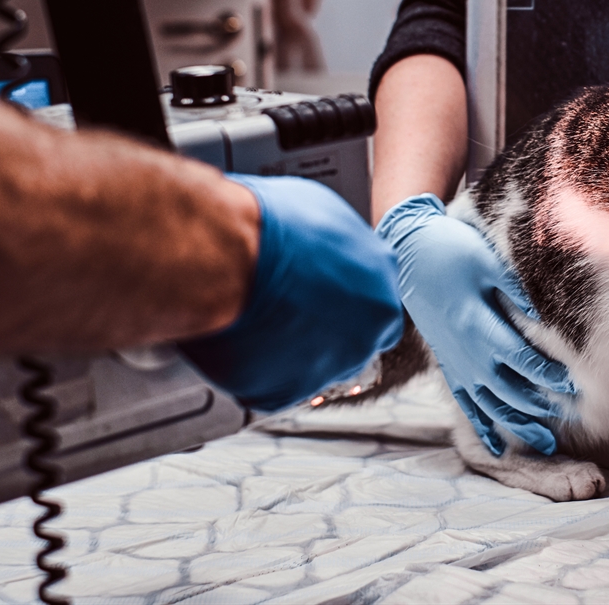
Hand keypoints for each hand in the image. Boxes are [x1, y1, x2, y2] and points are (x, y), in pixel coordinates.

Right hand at [178, 175, 402, 410]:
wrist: (227, 259)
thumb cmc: (273, 228)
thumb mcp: (328, 216)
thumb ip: (343, 248)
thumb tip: (332, 250)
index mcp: (381, 294)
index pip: (375, 309)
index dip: (347, 300)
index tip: (323, 292)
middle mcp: (363, 338)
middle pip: (349, 341)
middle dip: (322, 327)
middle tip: (288, 304)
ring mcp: (324, 369)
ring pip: (310, 365)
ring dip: (290, 347)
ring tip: (258, 315)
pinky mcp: (281, 393)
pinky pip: (270, 382)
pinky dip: (255, 364)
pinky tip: (241, 334)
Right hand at [377, 193, 574, 455]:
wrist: (406, 253)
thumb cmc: (451, 250)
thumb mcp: (486, 262)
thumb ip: (515, 291)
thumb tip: (541, 319)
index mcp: (477, 325)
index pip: (520, 360)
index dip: (548, 375)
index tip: (573, 387)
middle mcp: (465, 351)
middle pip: (507, 389)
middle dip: (540, 406)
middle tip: (572, 418)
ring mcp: (454, 360)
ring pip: (488, 403)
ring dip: (517, 424)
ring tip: (544, 442)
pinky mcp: (446, 362)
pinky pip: (464, 403)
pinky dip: (481, 426)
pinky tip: (497, 449)